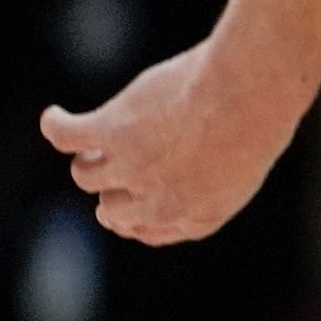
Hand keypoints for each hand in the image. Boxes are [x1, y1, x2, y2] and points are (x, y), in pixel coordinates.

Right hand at [38, 39, 311, 244]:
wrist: (255, 90)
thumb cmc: (264, 115)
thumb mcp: (247, 157)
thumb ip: (213, 173)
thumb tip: (186, 161)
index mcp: (198, 217)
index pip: (147, 230)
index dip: (133, 213)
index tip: (128, 196)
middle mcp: (159, 203)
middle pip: (111, 208)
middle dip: (114, 187)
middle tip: (125, 154)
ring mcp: (131, 170)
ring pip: (86, 174)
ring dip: (91, 155)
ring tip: (101, 132)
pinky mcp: (111, 133)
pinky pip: (65, 136)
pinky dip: (57, 126)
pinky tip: (57, 117)